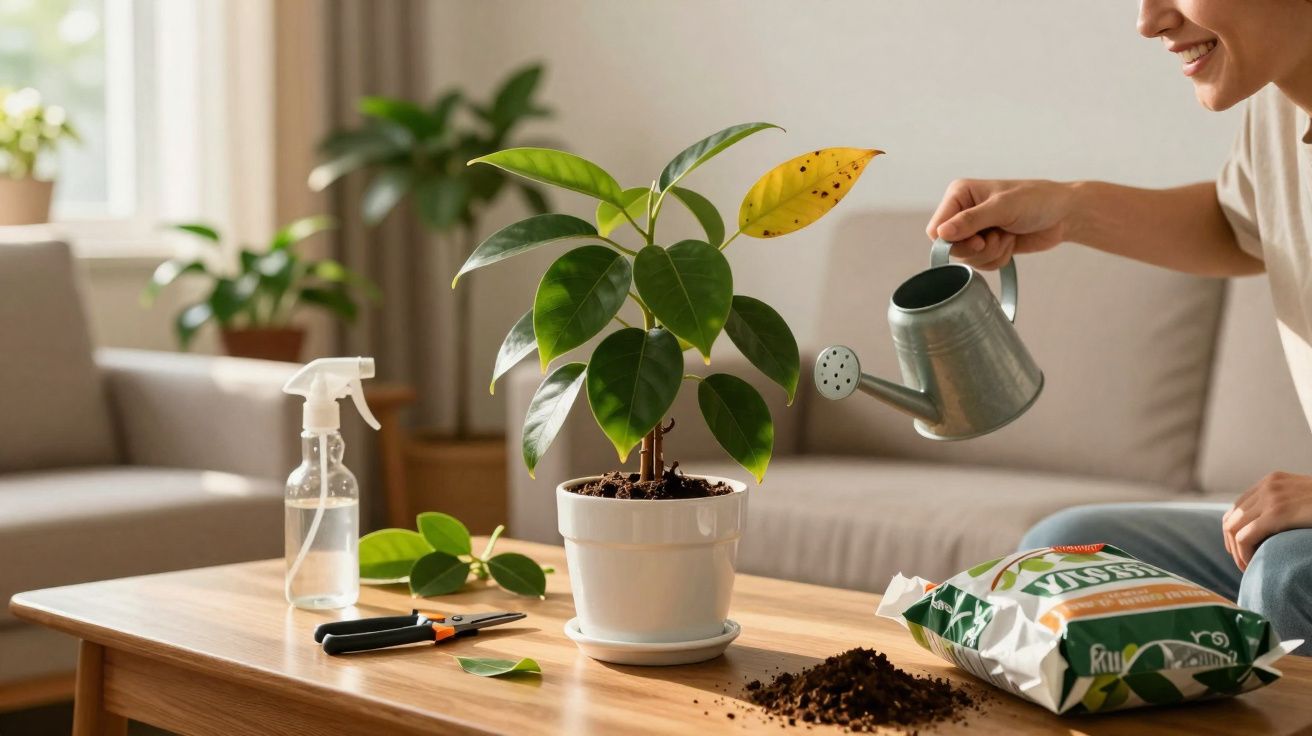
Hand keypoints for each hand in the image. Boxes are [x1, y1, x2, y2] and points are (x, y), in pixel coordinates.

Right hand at [925, 179, 1076, 269]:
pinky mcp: (987, 245)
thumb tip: (941, 234)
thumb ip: (970, 221)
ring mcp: (975, 231)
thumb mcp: (1003, 208)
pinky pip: (982, 265)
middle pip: (950, 248)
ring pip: (967, 259)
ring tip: (1008, 236)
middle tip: (997, 237)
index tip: (978, 240)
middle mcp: (962, 212)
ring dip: (991, 254)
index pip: (936, 229)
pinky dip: (998, 259)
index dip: (952, 241)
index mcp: (959, 195)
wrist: (1064, 215)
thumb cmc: (1037, 200)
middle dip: (977, 249)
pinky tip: (1011, 243)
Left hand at [1222, 471, 1311, 570]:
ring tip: (1249, 568)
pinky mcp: (1278, 512)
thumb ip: (1287, 510)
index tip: (1244, 552)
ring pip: (1233, 529)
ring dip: (1237, 552)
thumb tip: (1269, 531)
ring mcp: (1272, 496)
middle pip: (1232, 518)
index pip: (1239, 508)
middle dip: (1232, 544)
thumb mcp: (1306, 503)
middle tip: (1245, 564)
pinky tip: (1254, 566)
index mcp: (1274, 481)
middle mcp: (1269, 485)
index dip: (1234, 532)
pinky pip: (1245, 536)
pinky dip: (1244, 554)